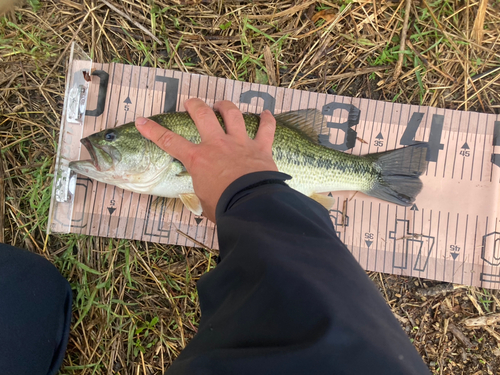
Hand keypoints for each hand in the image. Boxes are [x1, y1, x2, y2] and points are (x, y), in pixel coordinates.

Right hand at [135, 98, 277, 222]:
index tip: (142, 121)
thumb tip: (207, 191)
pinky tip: (267, 114)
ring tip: (221, 104)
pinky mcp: (260, 148)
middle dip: (194, 105)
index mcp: (198, 159)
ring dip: (226, 106)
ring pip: (232, 115)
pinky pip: (266, 129)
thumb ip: (203, 189)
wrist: (250, 205)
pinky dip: (267, 121)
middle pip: (203, 115)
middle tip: (190, 103)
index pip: (169, 141)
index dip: (153, 131)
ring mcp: (239, 143)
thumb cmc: (223, 207)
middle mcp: (217, 145)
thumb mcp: (203, 200)